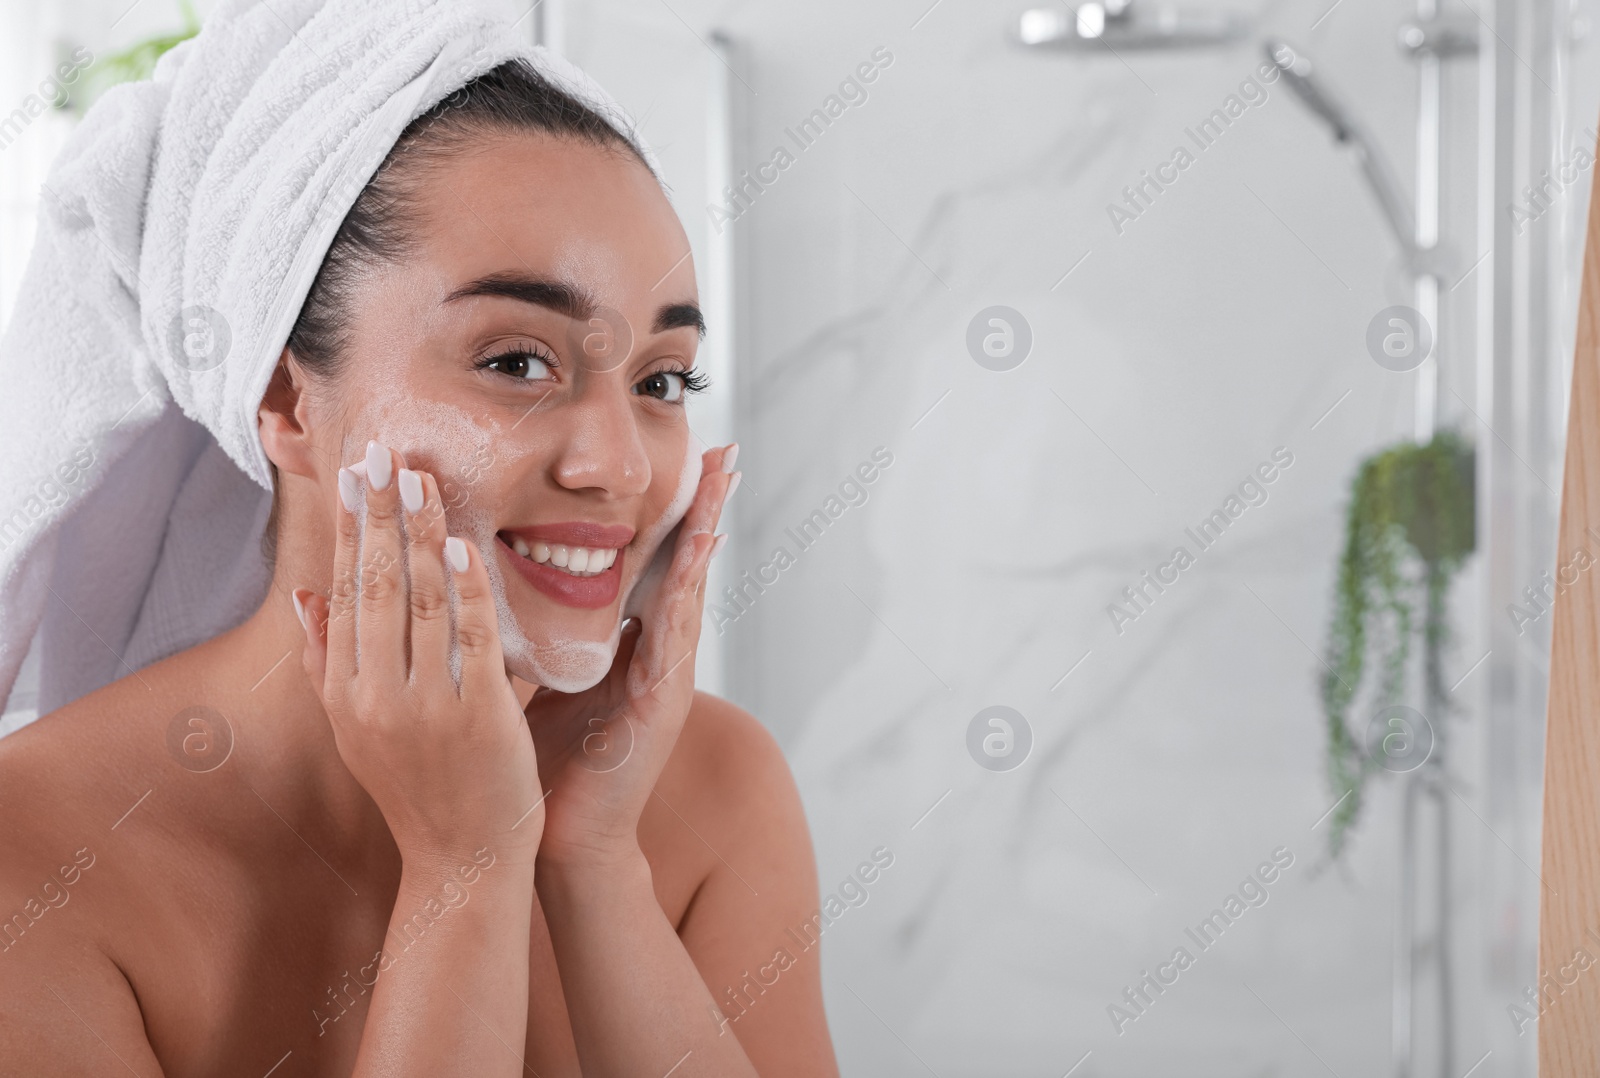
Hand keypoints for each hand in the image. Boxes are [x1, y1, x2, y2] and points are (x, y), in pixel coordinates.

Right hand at [294, 442, 543, 868]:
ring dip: (419, 532)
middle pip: (373, 583)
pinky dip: (466, 590)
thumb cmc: (418, 789)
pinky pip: (470, 639)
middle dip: (379, 511)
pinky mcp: (477, 716)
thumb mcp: (355, 730)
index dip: (350, 527)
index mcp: (344, 691)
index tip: (355, 471)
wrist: (462, 862)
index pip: (343, 590)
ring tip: (422, 475)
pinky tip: (461, 544)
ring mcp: (422, 706)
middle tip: (385, 449)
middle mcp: (373, 694)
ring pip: (416, 601)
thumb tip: (306, 594)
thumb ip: (328, 660)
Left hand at [523, 444, 736, 867]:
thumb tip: (500, 588)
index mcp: (626, 646)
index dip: (663, 513)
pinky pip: (677, 631)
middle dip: (703, 506)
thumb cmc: (547, 767)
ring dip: (708, 530)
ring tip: (724, 479)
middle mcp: (655, 654)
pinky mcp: (664, 701)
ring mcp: (666, 676)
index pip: (647, 563)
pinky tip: (703, 548)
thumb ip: (543, 637)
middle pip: (681, 564)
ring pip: (689, 586)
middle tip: (723, 449)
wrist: (558, 841)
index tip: (681, 461)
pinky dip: (691, 585)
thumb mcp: (543, 681)